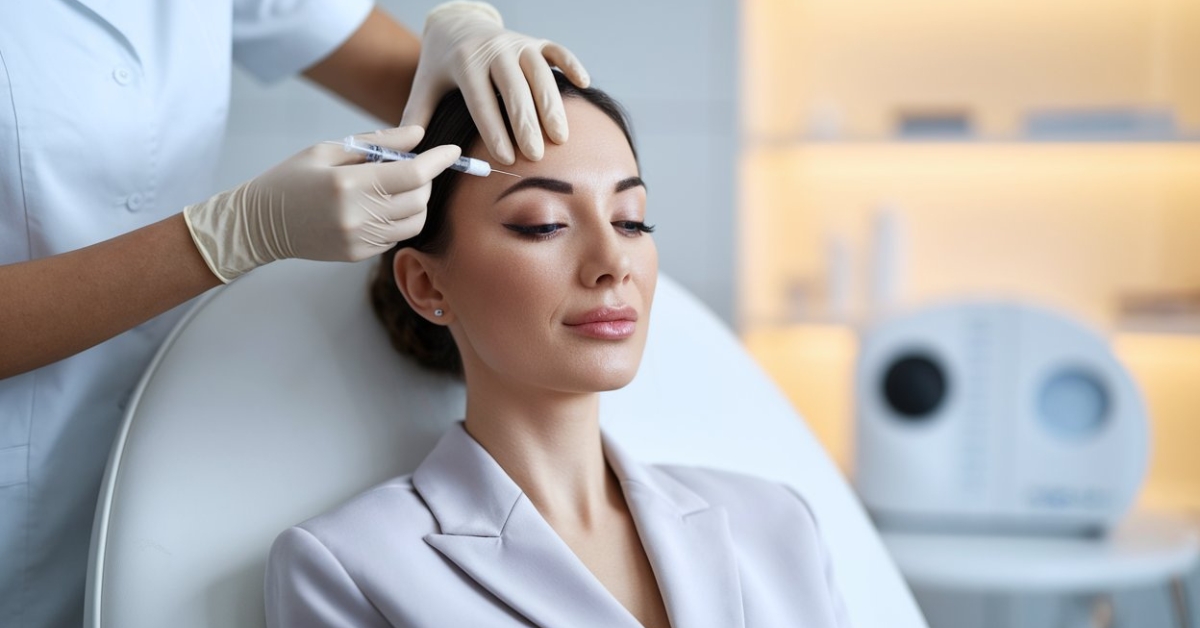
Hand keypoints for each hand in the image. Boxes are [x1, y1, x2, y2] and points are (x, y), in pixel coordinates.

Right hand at [183, 126, 459, 282]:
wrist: (261, 223)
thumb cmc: (294, 178)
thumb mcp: (330, 149)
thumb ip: (379, 142)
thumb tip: (419, 135)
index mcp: (348, 183)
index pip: (412, 173)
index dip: (438, 161)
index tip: (452, 151)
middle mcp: (357, 215)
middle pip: (419, 198)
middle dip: (426, 180)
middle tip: (414, 166)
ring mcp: (359, 239)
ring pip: (415, 221)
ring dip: (418, 202)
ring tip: (398, 187)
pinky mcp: (359, 255)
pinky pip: (397, 236)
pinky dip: (400, 219)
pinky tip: (381, 207)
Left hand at [400, 1, 589, 164]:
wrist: (456, 24)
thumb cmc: (441, 66)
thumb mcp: (424, 87)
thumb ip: (416, 118)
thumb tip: (408, 156)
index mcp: (464, 63)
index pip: (481, 100)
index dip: (494, 130)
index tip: (506, 158)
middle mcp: (493, 50)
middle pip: (514, 89)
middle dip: (526, 124)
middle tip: (536, 155)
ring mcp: (518, 43)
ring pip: (539, 73)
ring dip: (551, 105)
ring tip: (560, 137)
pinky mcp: (535, 40)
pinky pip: (557, 51)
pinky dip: (571, 65)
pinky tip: (583, 84)